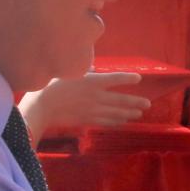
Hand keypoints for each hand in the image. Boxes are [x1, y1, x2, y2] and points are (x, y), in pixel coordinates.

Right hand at [21, 72, 147, 138]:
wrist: (41, 108)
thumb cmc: (51, 86)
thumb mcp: (67, 73)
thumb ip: (82, 71)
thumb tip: (92, 68)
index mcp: (91, 82)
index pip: (115, 79)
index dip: (127, 79)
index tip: (138, 79)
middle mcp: (95, 97)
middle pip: (120, 100)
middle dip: (136, 102)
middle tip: (148, 104)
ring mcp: (92, 110)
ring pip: (116, 113)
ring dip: (129, 113)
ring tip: (139, 114)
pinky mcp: (87, 120)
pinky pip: (105, 122)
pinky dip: (116, 122)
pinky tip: (122, 122)